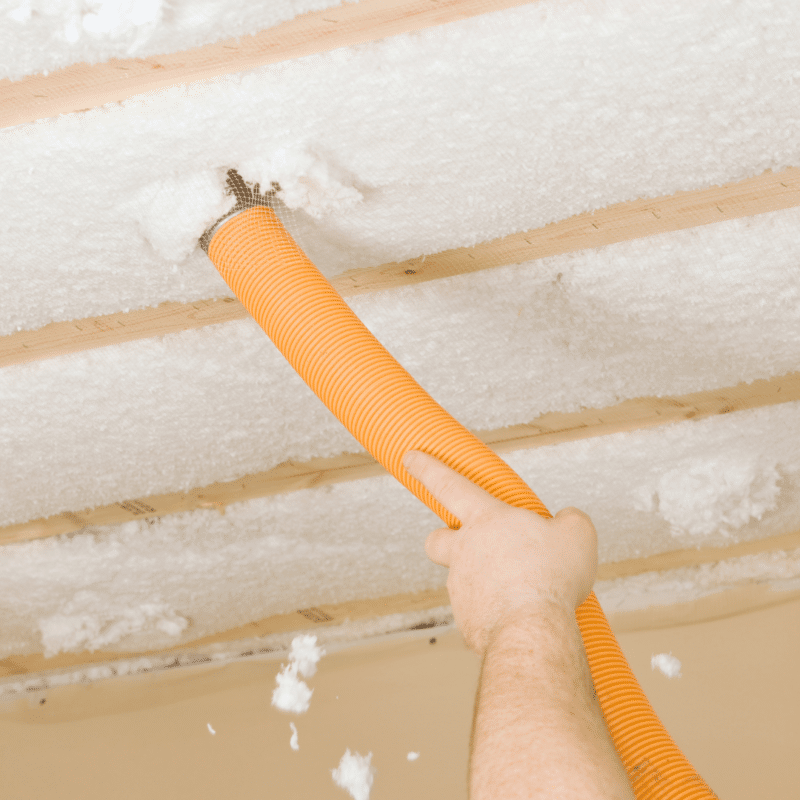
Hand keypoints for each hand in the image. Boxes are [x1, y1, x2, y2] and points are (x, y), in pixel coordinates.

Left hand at [403, 450, 597, 658]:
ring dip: (486, 582)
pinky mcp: (466, 619)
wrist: (532, 630)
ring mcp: (461, 587)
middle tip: (470, 546)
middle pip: (436, 540)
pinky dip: (496, 612)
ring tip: (524, 592)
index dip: (428, 468)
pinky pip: (479, 611)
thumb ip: (569, 520)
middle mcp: (464, 551)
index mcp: (486, 521)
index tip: (410, 457)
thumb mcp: (576, 535)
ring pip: (463, 580)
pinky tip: (522, 616)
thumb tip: (565, 522)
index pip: (449, 484)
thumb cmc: (550, 577)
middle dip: (445, 539)